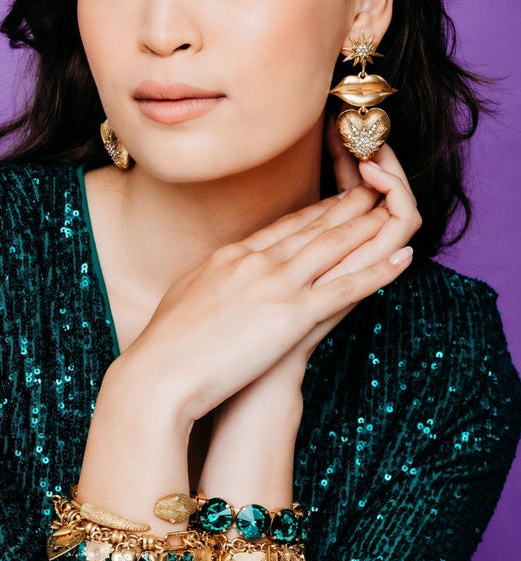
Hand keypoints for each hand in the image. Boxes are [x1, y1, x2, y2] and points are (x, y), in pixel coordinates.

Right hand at [121, 157, 418, 430]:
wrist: (158, 373)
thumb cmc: (164, 346)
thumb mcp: (187, 297)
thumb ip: (211, 282)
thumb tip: (217, 278)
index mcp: (229, 256)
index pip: (280, 227)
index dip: (313, 211)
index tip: (335, 200)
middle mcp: (255, 261)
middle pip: (311, 227)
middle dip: (347, 205)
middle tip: (374, 186)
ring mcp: (275, 285)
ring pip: (333, 247)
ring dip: (369, 226)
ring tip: (393, 208)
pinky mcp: (290, 315)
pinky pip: (345, 288)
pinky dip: (378, 272)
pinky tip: (401, 260)